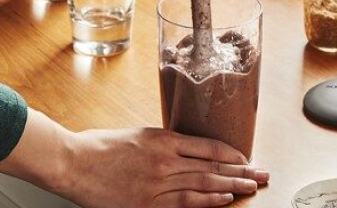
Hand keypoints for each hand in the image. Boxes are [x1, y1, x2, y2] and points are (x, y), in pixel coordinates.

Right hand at [54, 127, 268, 207]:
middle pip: (211, 166)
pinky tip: (223, 200)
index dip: (231, 153)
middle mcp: (164, 160)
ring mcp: (157, 184)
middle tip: (262, 175)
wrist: (73, 162)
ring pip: (203, 185)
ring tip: (250, 188)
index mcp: (162, 139)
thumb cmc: (101, 146)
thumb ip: (164, 143)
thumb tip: (189, 151)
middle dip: (241, 172)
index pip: (208, 146)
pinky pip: (184, 204)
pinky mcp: (147, 204)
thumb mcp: (138, 135)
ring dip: (230, 187)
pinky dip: (206, 202)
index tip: (245, 158)